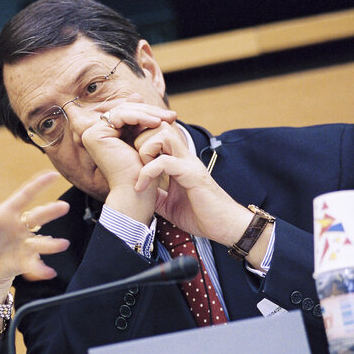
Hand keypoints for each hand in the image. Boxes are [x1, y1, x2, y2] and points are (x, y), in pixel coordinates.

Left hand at [0, 171, 69, 288]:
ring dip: (51, 243)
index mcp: (8, 214)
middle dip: (50, 212)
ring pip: (40, 241)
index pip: (25, 196)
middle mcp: (21, 227)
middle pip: (38, 217)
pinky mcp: (26, 261)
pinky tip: (47, 273)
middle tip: (63, 206)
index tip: (53, 175)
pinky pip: (35, 264)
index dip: (39, 185)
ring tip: (61, 244)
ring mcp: (25, 244)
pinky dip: (42, 269)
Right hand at [79, 97, 176, 221]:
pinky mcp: (94, 134)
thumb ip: (137, 118)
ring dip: (148, 113)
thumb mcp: (141, 138)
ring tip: (167, 120)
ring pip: (124, 111)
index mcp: (101, 134)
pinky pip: (121, 116)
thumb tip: (135, 94)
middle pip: (124, 111)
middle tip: (172, 115)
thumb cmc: (141, 171)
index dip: (147, 112)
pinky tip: (157, 123)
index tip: (169, 115)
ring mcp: (91, 133)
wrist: (135, 192)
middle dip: (150, 111)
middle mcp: (92, 133)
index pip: (125, 113)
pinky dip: (141, 117)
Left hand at [133, 122, 248, 245]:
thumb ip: (155, 194)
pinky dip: (147, 172)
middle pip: (160, 126)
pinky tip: (141, 187)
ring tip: (139, 173)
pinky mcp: (191, 174)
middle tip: (133, 164)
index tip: (129, 163)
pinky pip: (164, 161)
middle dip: (140, 140)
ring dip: (145, 150)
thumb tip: (137, 191)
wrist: (224, 227)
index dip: (140, 143)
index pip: (157, 135)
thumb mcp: (168, 204)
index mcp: (179, 161)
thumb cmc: (200, 215)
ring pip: (163, 135)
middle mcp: (185, 157)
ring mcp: (189, 163)